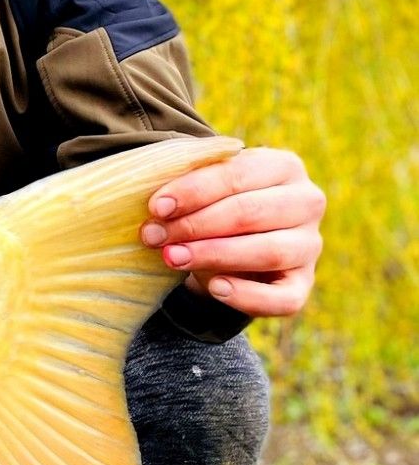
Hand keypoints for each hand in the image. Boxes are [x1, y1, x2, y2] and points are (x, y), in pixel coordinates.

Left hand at [142, 146, 324, 316]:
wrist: (232, 240)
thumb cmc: (214, 202)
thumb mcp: (203, 185)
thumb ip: (186, 186)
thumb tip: (158, 207)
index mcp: (284, 166)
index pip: (238, 174)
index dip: (194, 191)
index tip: (156, 207)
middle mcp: (306, 203)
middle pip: (251, 212)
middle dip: (196, 225)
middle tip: (154, 236)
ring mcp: (309, 245)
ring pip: (269, 251)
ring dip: (214, 255)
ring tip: (173, 258)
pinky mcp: (303, 284)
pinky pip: (284, 298)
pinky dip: (248, 296)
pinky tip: (215, 288)